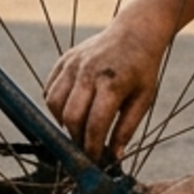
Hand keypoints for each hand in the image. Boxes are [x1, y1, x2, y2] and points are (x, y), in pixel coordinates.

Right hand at [44, 16, 169, 158]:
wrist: (135, 32)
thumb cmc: (142, 69)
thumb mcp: (144, 99)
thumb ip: (127, 128)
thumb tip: (114, 157)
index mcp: (112, 83)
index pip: (95, 124)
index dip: (92, 148)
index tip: (95, 161)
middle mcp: (89, 72)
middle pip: (70, 116)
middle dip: (76, 138)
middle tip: (86, 147)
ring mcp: (73, 64)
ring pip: (54, 103)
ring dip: (62, 122)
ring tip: (78, 128)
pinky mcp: (64, 60)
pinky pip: (49, 89)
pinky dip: (55, 105)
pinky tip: (70, 110)